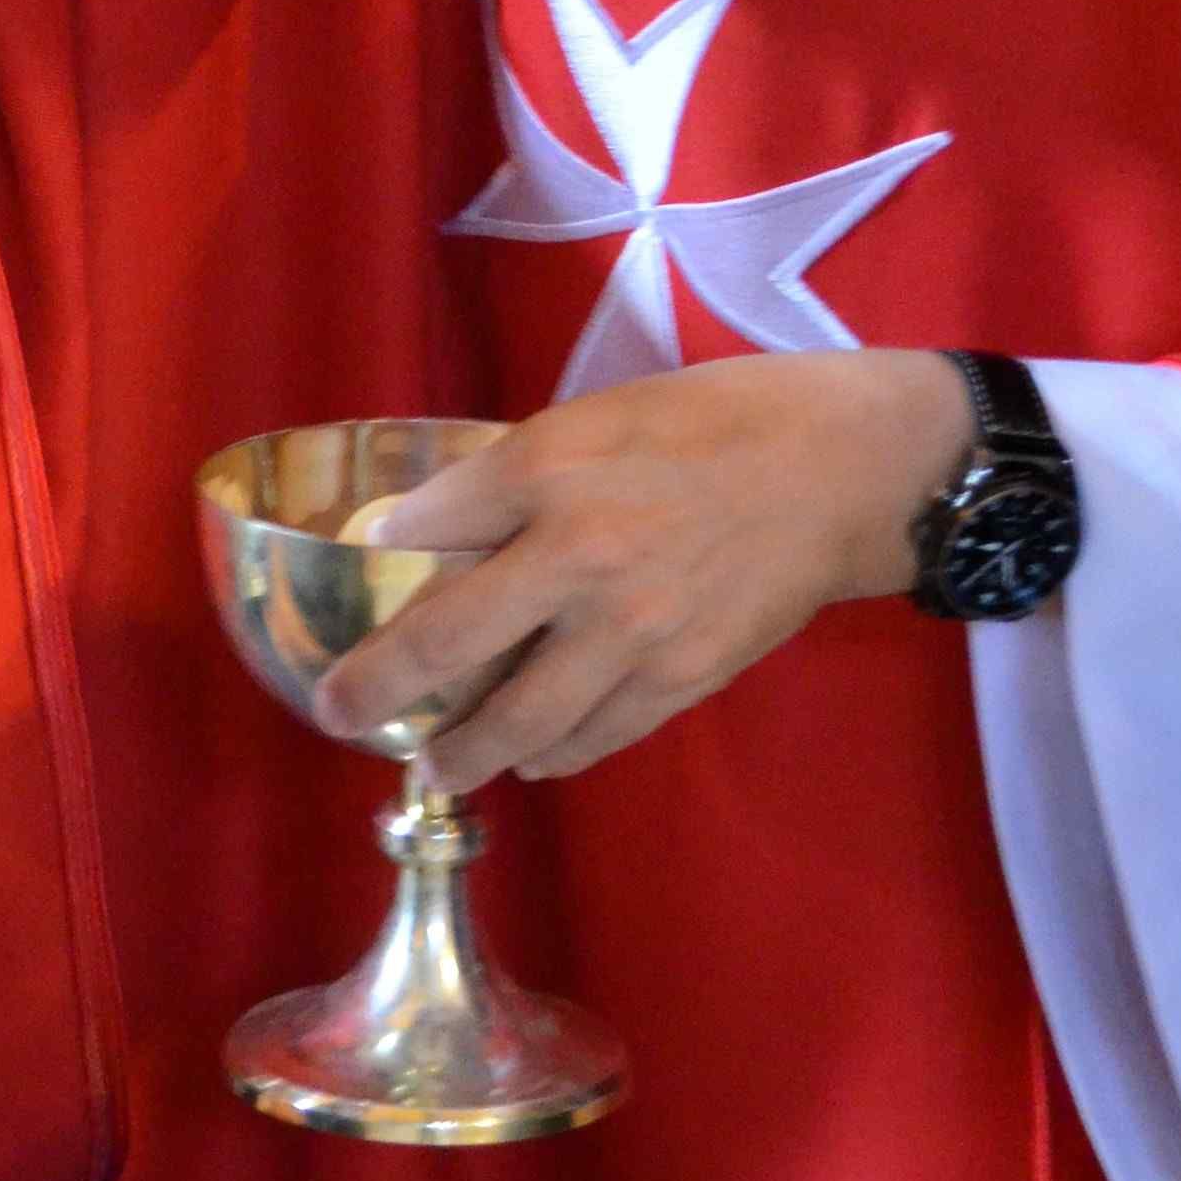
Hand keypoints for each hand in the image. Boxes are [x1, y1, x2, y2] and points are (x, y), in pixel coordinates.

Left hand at [318, 351, 977, 788]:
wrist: (840, 470)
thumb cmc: (715, 424)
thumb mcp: (595, 416)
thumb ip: (508, 476)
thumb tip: (420, 531)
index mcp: (548, 472)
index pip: (427, 528)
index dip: (379, 561)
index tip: (356, 583)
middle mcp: (578, 557)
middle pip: (447, 645)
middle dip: (377, 690)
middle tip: (341, 717)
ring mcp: (632, 631)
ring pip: (519, 719)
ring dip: (464, 751)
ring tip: (437, 765)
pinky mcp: (681, 679)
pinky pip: (593, 737)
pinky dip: (551, 756)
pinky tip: (529, 758)